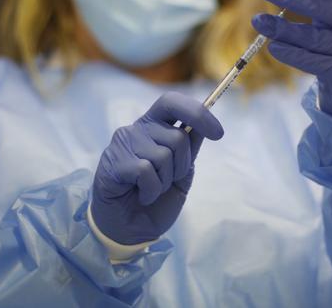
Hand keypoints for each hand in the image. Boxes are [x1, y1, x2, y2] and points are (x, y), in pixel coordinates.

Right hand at [91, 92, 223, 244]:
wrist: (130, 229)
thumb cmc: (155, 200)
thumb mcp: (181, 174)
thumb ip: (189, 148)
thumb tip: (202, 126)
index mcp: (154, 126)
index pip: (173, 102)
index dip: (197, 113)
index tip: (218, 133)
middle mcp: (137, 129)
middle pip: (177, 137)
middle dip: (181, 165)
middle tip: (167, 181)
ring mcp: (123, 143)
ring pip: (163, 156)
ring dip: (164, 181)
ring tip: (150, 189)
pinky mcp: (113, 161)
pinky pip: (146, 171)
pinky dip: (150, 190)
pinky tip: (141, 195)